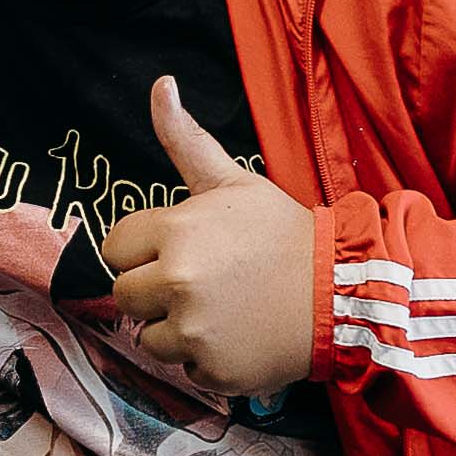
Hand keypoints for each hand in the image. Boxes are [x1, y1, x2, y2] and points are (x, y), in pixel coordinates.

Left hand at [101, 77, 321, 403]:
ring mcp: (194, 331)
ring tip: (221, 310)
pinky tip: (236, 336)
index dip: (145, 249)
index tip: (182, 250)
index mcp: (177, 231)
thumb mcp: (233, 182)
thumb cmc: (281, 235)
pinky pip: (182, 367)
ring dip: (175, 328)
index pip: (115, 247)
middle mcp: (178, 282)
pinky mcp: (211, 370)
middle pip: (125, 294)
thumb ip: (185, 140)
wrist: (340, 294)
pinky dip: (204, 359)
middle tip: (203, 282)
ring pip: (148, 335)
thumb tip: (160, 85)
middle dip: (154, 290)